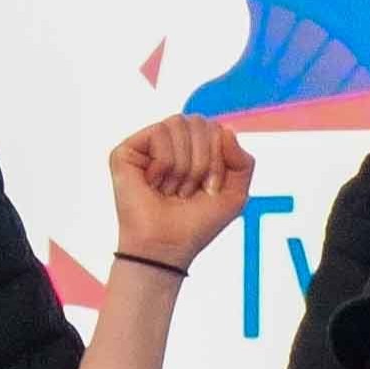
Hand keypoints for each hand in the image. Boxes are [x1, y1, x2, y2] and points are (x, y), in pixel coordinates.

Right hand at [104, 110, 254, 273]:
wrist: (168, 247)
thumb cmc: (198, 223)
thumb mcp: (235, 195)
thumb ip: (243, 161)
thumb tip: (225, 128)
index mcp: (193, 148)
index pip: (215, 127)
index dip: (219, 158)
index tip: (210, 190)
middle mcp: (169, 142)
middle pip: (198, 121)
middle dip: (203, 161)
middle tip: (190, 191)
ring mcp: (146, 145)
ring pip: (178, 123)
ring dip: (183, 166)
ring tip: (172, 190)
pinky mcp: (126, 151)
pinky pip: (159, 133)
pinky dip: (164, 163)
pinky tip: (154, 183)